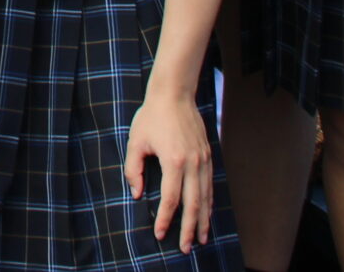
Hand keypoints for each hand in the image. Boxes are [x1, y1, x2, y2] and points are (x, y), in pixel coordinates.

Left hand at [125, 88, 214, 250]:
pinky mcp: (208, 156)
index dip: (166, 219)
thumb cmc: (151, 116)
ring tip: (201, 239)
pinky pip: (210, 186)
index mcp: (173, 161)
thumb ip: (134, 170)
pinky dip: (209, 203)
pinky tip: (206, 214)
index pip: (170, 199)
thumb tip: (137, 194)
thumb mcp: (136, 142)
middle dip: (190, 229)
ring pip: (206, 198)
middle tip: (186, 247)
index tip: (161, 234)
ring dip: (204, 220)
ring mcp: (203, 160)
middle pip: (193, 205)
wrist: (174, 94)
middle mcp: (192, 164)